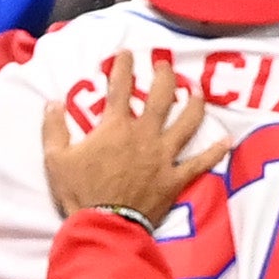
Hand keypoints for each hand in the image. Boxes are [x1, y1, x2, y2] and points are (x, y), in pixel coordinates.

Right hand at [41, 50, 221, 220]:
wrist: (104, 226)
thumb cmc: (79, 192)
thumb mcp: (55, 159)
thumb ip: (53, 128)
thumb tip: (51, 103)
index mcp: (115, 128)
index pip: (119, 88)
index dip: (123, 66)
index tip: (127, 52)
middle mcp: (143, 135)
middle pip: (161, 97)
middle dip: (165, 76)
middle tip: (166, 64)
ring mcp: (163, 156)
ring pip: (186, 123)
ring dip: (194, 104)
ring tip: (198, 90)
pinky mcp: (174, 178)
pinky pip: (199, 163)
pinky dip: (214, 152)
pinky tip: (226, 140)